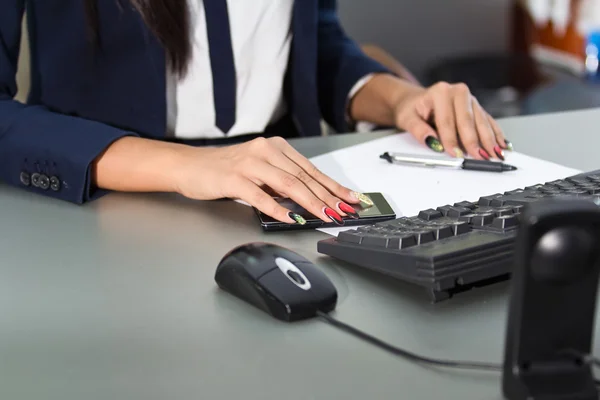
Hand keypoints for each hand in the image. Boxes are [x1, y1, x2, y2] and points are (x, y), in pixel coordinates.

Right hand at [173, 137, 370, 224]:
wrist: (190, 166)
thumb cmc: (225, 170)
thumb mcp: (259, 170)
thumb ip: (281, 181)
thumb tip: (310, 200)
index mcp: (275, 147)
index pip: (310, 169)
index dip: (332, 185)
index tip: (349, 198)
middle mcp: (265, 151)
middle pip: (303, 177)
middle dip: (327, 196)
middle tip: (344, 211)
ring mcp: (250, 164)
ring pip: (287, 184)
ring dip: (309, 203)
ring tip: (325, 216)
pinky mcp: (234, 178)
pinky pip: (260, 196)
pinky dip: (277, 208)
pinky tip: (290, 219)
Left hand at [393, 82, 509, 159]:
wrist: (415, 100)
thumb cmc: (411, 108)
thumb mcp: (407, 118)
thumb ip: (418, 130)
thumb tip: (431, 141)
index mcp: (440, 92)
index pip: (447, 120)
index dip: (452, 139)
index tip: (456, 154)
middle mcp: (458, 92)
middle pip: (468, 120)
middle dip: (475, 141)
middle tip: (481, 157)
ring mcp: (470, 99)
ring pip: (481, 121)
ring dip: (489, 139)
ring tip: (495, 154)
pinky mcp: (476, 107)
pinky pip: (488, 121)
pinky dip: (495, 133)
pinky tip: (502, 144)